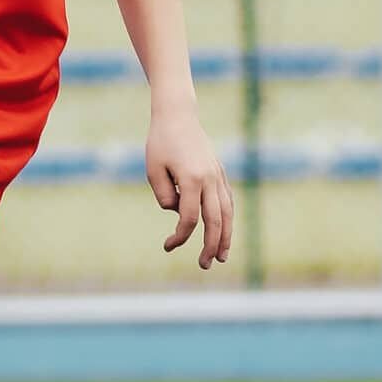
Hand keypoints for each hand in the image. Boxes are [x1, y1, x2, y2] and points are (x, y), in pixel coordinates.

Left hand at [146, 107, 232, 268]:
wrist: (178, 116)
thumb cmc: (160, 142)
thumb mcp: (153, 170)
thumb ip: (165, 196)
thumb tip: (178, 212)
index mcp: (191, 179)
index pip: (189, 218)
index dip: (179, 236)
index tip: (168, 245)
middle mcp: (209, 179)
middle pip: (215, 221)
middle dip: (211, 246)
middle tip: (205, 265)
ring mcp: (218, 176)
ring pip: (227, 213)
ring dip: (226, 237)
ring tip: (222, 257)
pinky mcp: (220, 173)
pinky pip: (227, 201)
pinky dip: (228, 219)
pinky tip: (225, 232)